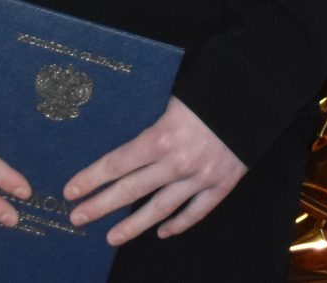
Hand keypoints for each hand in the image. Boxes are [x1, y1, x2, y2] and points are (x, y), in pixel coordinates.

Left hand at [65, 97, 244, 242]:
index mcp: (161, 136)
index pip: (117, 163)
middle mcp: (178, 162)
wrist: (256, 94)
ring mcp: (200, 177)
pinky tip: (162, 232)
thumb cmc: (211, 89)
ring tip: (111, 237)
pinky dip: (178, 224)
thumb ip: (151, 119)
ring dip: (133, 226)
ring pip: (160, 209)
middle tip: (77, 218)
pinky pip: (196, 212)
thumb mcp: (173, 97)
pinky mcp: (222, 185)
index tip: (70, 191)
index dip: (91, 178)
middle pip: (130, 190)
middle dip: (100, 206)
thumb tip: (122, 132)